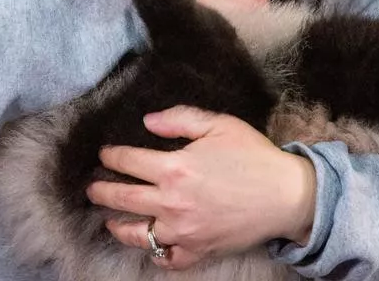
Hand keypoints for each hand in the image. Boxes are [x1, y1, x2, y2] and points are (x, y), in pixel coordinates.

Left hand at [86, 106, 316, 269]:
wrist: (287, 195)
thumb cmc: (253, 155)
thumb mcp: (219, 124)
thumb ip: (179, 118)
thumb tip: (148, 122)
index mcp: (174, 167)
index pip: (128, 161)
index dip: (111, 156)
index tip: (104, 154)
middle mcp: (172, 202)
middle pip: (122, 197)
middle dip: (101, 191)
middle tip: (91, 188)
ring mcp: (183, 231)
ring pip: (137, 233)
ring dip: (117, 225)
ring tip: (108, 220)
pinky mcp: (198, 250)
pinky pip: (167, 259)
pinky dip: (155, 254)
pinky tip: (148, 245)